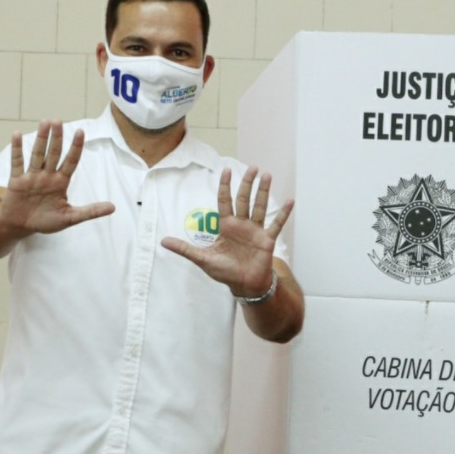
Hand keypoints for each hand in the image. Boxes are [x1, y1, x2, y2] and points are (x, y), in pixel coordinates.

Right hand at [0, 120, 114, 234]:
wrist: (21, 227)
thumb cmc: (46, 221)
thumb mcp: (70, 217)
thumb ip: (90, 212)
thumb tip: (113, 207)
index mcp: (61, 182)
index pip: (71, 161)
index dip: (76, 147)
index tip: (81, 132)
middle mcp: (47, 176)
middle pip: (54, 153)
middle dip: (57, 138)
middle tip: (59, 120)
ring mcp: (32, 176)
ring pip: (38, 154)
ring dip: (41, 138)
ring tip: (45, 122)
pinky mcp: (17, 180)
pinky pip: (17, 162)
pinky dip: (17, 149)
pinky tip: (17, 134)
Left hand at [161, 166, 293, 296]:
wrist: (244, 285)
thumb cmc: (225, 272)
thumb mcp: (203, 259)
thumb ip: (185, 249)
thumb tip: (163, 241)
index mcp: (227, 226)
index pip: (225, 201)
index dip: (225, 186)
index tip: (226, 170)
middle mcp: (242, 224)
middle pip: (244, 199)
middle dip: (247, 183)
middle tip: (253, 167)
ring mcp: (256, 230)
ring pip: (260, 207)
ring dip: (263, 192)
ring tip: (267, 175)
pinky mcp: (267, 240)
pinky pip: (276, 224)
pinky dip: (284, 213)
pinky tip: (291, 201)